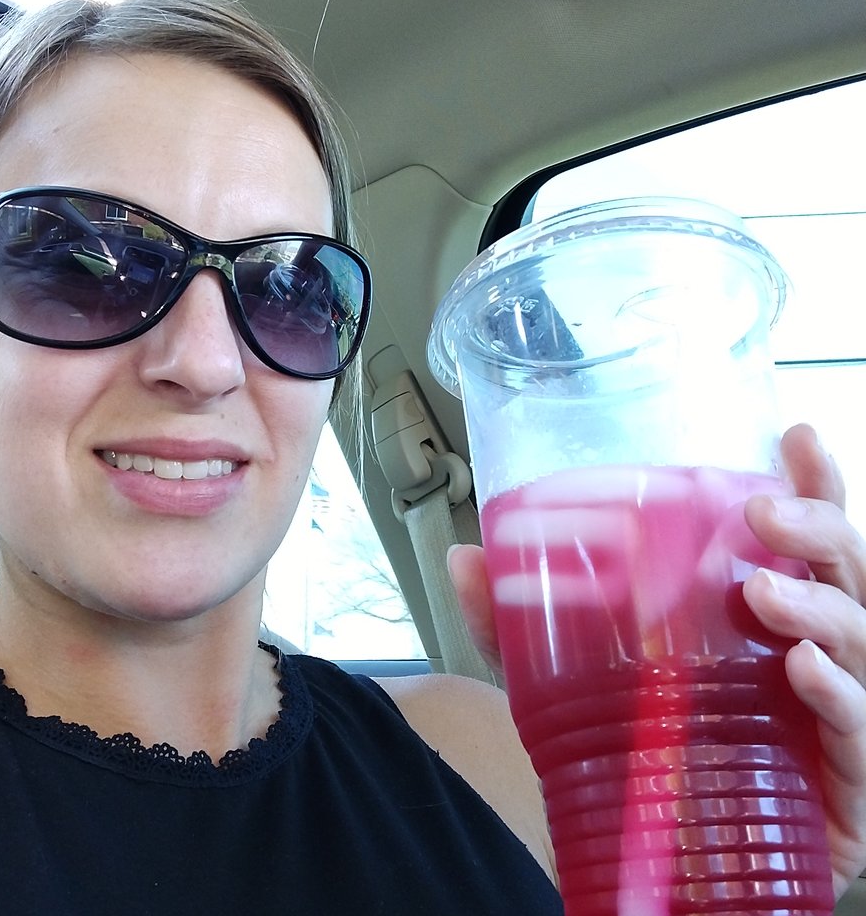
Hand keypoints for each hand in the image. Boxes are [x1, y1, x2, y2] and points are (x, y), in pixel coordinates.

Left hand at [448, 423, 865, 899]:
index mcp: (755, 606)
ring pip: (859, 637)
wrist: (670, 853)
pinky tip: (803, 673)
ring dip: (821, 608)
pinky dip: (839, 695)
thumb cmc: (639, 742)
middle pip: (845, 568)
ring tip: (766, 595)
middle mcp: (807, 645)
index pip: (800, 533)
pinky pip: (859, 728)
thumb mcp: (565, 671)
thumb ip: (516, 621)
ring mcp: (833, 707)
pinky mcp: (842, 777)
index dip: (812, 480)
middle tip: (763, 515)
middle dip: (818, 529)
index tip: (792, 435)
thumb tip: (462, 561)